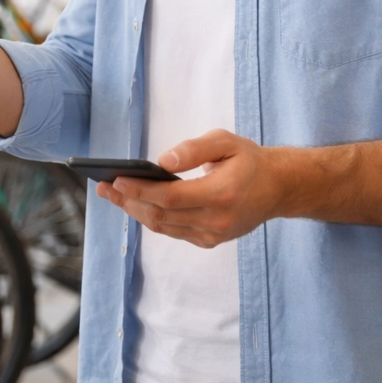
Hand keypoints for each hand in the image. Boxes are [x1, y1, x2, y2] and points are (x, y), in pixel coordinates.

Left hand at [92, 129, 289, 248]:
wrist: (278, 188)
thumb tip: (163, 161)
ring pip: (164, 227)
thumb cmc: (248, 160)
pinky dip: (153, 218)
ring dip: (135, 212)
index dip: (139, 190)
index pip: (170, 197)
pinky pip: (174, 232)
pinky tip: (136, 204)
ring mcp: (214, 234)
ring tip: (112, 194)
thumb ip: (194, 149)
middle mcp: (217, 220)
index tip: (116, 179)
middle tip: (103, 187)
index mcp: (221, 194)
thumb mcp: (225, 141)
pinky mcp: (211, 240)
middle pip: (161, 215)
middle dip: (128, 202)